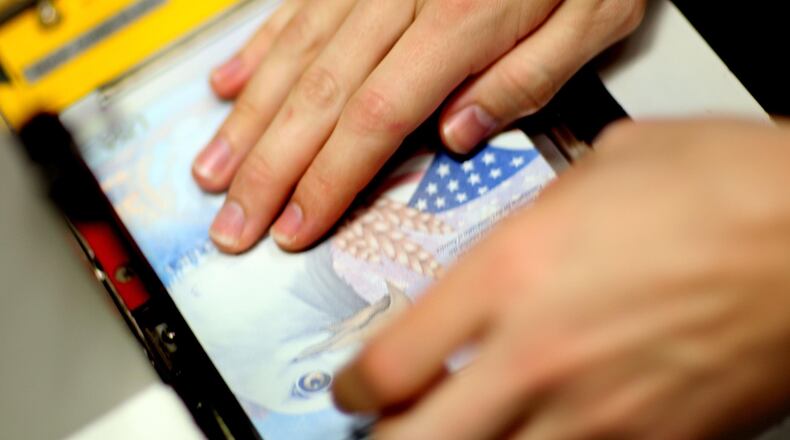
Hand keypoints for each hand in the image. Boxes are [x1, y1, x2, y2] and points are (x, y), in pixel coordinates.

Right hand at [192, 0, 644, 252]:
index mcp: (462, 18)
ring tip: (214, 170)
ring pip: (295, 56)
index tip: (294, 226)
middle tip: (233, 223)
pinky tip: (229, 86)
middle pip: (320, 96)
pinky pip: (298, 10)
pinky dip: (261, 51)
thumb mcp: (594, 18)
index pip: (376, 117)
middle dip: (269, 168)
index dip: (328, 178)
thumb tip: (458, 137)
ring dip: (249, 120)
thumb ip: (526, 80)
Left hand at [332, 120, 789, 438]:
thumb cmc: (720, 188)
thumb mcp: (596, 173)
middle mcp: (538, 354)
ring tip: (461, 428)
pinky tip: (543, 433)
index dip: (356, 386)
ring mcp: (595, 412)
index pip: (391, 361)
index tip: (354, 386)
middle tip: (383, 427)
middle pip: (416, 439)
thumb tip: (504, 253)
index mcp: (509, 274)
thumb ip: (529, 225)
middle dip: (388, 439)